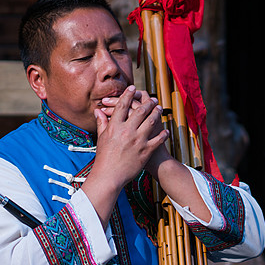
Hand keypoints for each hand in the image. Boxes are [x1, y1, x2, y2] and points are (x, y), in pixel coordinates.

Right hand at [82, 86, 167, 225]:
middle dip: (148, 102)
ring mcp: (138, 141)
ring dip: (157, 113)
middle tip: (152, 99)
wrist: (109, 176)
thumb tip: (98, 111)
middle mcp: (127, 131)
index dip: (128, 94)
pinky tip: (165, 130)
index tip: (133, 87)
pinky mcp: (146, 151)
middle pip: (140, 110)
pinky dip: (163, 133)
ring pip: (151, 121)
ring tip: (159, 109)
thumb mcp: (101, 138)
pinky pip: (158, 139)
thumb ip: (102, 123)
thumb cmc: (103, 158)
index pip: (122, 105)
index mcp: (115, 127)